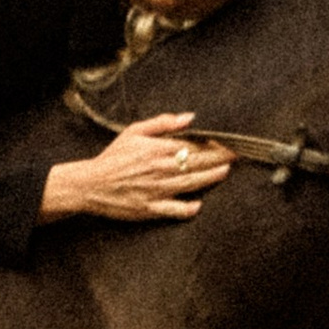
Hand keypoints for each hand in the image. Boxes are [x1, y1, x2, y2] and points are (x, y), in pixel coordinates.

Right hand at [40, 110, 233, 224]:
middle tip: (238, 155)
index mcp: (157, 149)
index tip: (229, 142)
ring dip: (211, 178)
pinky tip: (198, 205)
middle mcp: (160, 169)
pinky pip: (174, 210)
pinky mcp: (150, 209)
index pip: (193, 145)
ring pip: (191, 184)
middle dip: (220, 158)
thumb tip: (189, 118)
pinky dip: (187, 208)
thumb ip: (163, 123)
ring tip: (226, 171)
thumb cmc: (113, 157)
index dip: (213, 144)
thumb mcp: (133, 132)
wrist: (90, 184)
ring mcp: (157, 191)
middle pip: (197, 164)